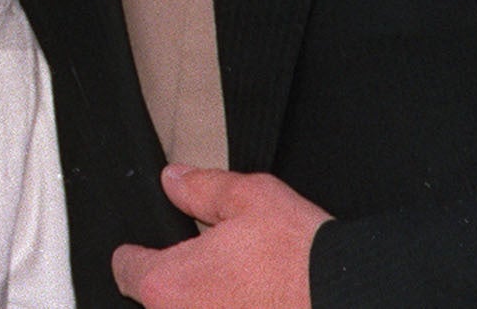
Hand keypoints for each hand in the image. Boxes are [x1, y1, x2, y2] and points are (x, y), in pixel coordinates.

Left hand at [110, 165, 329, 308]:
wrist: (351, 299)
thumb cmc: (300, 256)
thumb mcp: (249, 198)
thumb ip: (201, 188)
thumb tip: (172, 180)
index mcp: (168, 284)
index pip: (126, 270)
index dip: (138, 255)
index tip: (148, 253)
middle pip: (158, 303)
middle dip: (178, 287)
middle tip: (213, 272)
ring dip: (206, 306)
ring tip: (241, 292)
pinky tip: (258, 305)